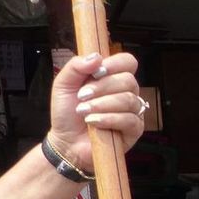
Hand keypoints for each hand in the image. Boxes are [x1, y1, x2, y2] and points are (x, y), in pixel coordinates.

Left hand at [48, 53, 143, 173]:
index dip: (115, 64)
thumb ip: (76, 66)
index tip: (97, 72)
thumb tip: (96, 57)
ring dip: (103, 105)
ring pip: (129, 100)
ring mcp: (133, 111)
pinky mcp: (135, 129)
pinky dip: (109, 119)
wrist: (66, 141)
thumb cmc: (67, 113)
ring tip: (84, 111)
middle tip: (82, 96)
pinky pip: (129, 119)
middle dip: (103, 87)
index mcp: (112, 78)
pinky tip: (94, 122)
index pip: (127, 62)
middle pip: (128, 80)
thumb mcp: (63, 84)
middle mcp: (126, 92)